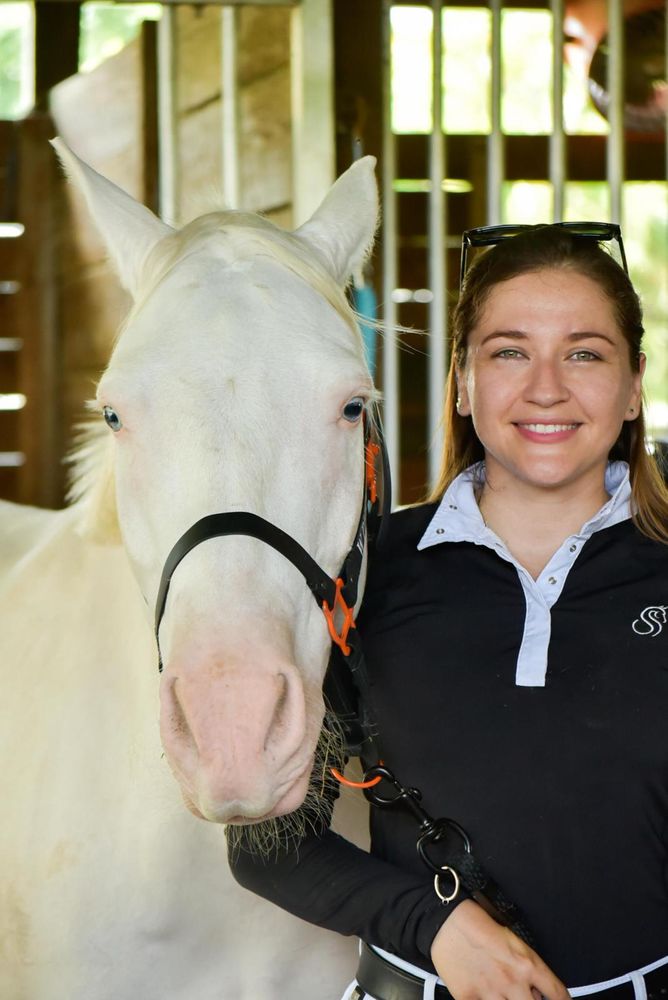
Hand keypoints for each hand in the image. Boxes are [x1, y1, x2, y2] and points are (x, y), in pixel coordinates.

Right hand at [430, 900, 569, 999]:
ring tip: (506, 996)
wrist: (446, 921)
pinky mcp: (469, 998)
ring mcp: (490, 992)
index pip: (557, 993)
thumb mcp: (512, 940)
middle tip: (529, 998)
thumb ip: (526, 966)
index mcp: (526, 963)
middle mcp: (512, 981)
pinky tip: (488, 997)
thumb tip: (536, 990)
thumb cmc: (478, 924)